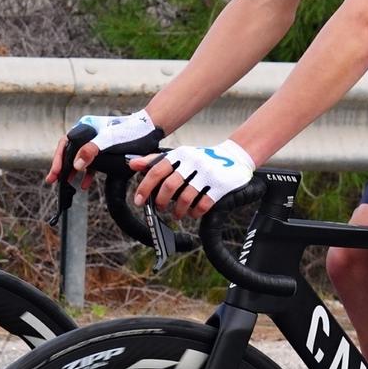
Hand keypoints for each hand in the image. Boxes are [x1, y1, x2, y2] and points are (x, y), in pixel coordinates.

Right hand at [46, 108, 161, 188]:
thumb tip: (76, 165)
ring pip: (81, 158)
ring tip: (67, 184)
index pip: (66, 143)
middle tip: (53, 180)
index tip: (55, 174)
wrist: (152, 130)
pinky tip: (85, 184)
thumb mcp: (110, 141)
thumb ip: (91, 151)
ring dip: (73, 171)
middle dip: (62, 167)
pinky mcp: (106, 150)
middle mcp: (89, 132)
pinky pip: (92, 162)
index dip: (59, 159)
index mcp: (87, 126)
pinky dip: (87, 173)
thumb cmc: (132, 132)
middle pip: (71, 150)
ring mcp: (98, 141)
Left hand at [132, 139, 255, 219]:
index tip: (138, 201)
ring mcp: (208, 174)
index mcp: (181, 154)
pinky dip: (195, 213)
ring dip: (177, 210)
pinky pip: (203, 204)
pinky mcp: (220, 186)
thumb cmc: (200, 159)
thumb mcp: (179, 155)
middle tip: (159, 207)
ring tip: (176, 214)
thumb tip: (132, 164)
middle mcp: (193, 162)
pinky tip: (192, 213)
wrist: (235, 157)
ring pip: (185, 198)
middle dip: (161, 201)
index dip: (145, 187)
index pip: (157, 170)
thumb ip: (155, 160)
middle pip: (170, 186)